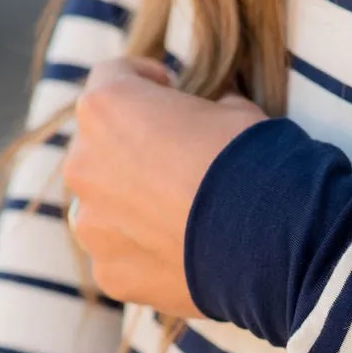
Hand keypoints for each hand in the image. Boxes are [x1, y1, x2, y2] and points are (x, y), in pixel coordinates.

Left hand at [62, 57, 265, 313]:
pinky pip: (121, 257)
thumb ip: (201, 112)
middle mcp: (83, 164)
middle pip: (98, 150)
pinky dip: (145, 255)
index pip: (111, 79)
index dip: (143, 83)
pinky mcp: (110, 273)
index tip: (166, 91)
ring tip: (179, 219)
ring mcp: (91, 225)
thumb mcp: (233, 111)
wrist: (268, 237)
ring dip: (131, 208)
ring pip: (103, 210)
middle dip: (131, 153)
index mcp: (106, 109)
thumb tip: (206, 121)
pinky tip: (183, 256)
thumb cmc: (250, 160)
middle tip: (176, 166)